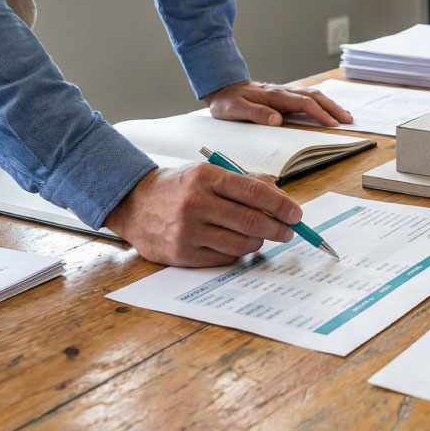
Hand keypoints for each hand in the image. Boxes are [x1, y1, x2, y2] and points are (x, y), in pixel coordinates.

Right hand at [104, 162, 305, 266]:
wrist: (133, 203)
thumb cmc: (179, 186)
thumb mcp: (208, 172)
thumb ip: (243, 181)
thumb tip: (278, 192)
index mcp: (206, 177)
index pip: (254, 192)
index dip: (281, 204)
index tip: (296, 214)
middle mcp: (196, 203)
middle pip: (251, 220)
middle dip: (277, 227)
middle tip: (289, 231)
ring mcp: (187, 230)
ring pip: (240, 242)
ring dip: (259, 241)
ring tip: (263, 236)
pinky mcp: (181, 254)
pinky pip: (223, 257)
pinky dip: (238, 252)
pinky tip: (238, 244)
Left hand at [203, 79, 352, 126]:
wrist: (223, 87)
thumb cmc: (228, 102)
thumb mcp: (235, 110)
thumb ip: (256, 114)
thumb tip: (277, 120)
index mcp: (275, 96)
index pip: (303, 103)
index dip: (319, 113)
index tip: (332, 123)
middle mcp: (283, 92)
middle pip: (315, 97)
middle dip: (333, 108)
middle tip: (348, 120)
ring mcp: (285, 93)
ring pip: (314, 95)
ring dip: (331, 104)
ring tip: (345, 115)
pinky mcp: (285, 96)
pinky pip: (308, 97)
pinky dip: (322, 102)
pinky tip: (328, 108)